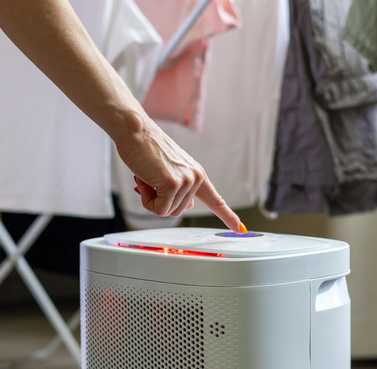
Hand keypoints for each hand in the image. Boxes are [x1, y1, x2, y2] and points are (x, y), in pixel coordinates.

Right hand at [114, 113, 245, 232]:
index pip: (216, 200)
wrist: (135, 131)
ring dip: (151, 199)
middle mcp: (195, 177)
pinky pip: (158, 209)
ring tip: (148, 177)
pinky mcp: (172, 184)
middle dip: (159, 200)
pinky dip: (147, 201)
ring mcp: (186, 181)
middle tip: (151, 179)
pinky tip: (145, 181)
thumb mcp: (170, 171)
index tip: (240, 229)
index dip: (228, 216)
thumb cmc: (146, 148)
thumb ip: (183, 189)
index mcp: (197, 174)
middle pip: (178, 211)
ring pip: (167, 211)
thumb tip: (191, 205)